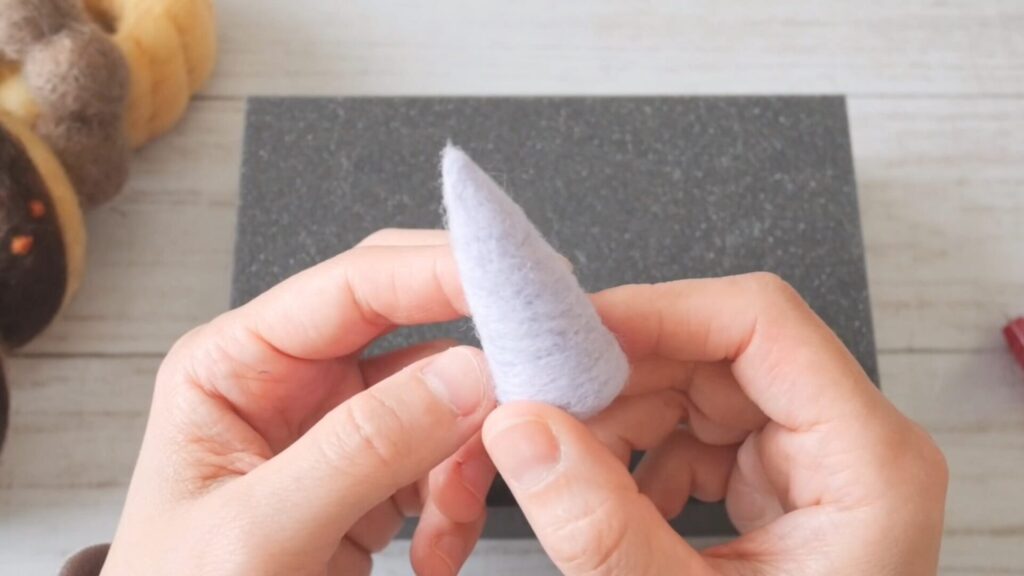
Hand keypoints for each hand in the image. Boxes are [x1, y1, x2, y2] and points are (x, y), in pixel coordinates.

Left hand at [102, 230, 496, 574]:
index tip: (516, 282)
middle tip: (529, 390)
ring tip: (451, 520)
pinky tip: (437, 550)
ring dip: (468, 458)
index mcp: (237, 362)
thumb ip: (361, 450)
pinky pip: (450, 459)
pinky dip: (461, 503)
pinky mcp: (375, 476)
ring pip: (447, 400)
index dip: (440, 270)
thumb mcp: (260, 533)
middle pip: (414, 329)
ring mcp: (340, 429)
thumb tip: (465, 378)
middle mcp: (294, 381)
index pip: (352, 285)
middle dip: (474, 368)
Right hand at [481, 273, 947, 575]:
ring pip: (695, 385)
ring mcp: (812, 459)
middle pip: (717, 350)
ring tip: (568, 468)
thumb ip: (604, 528)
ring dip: (618, 418)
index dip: (657, 313)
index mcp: (867, 461)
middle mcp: (848, 442)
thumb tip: (522, 432)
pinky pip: (693, 431)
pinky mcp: (776, 481)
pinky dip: (636, 456)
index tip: (568, 337)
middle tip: (538, 404)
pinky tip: (612, 501)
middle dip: (618, 375)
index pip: (760, 322)